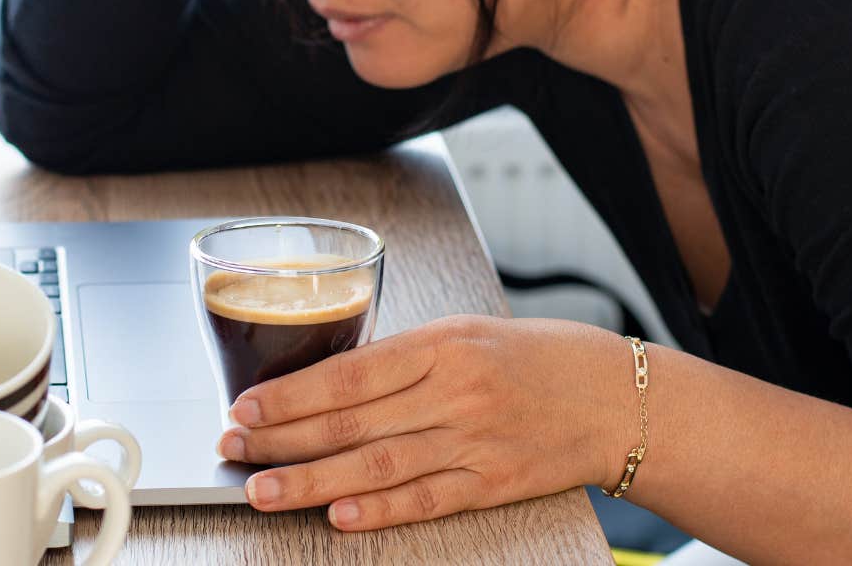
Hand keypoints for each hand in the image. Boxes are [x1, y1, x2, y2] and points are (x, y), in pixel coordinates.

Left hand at [216, 316, 629, 530]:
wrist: (618, 398)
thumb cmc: (538, 358)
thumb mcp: (467, 333)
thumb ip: (404, 358)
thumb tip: (329, 383)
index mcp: (443, 345)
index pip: (348, 373)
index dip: (290, 394)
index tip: (245, 406)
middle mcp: (455, 392)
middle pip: (351, 421)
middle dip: (282, 438)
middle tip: (232, 448)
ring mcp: (474, 442)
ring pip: (378, 465)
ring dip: (312, 482)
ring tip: (262, 491)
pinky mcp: (494, 484)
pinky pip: (427, 500)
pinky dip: (380, 511)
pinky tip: (339, 518)